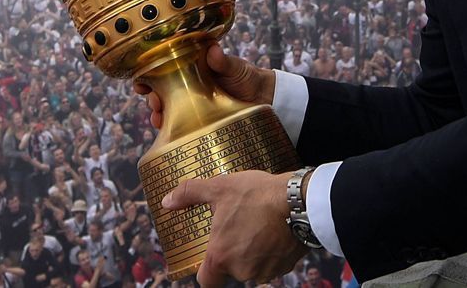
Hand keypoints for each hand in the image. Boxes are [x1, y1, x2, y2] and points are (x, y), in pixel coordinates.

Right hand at [133, 43, 273, 129]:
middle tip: (154, 102)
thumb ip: (223, 61)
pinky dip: (169, 128)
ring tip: (158, 118)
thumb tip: (213, 51)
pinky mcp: (197, 122)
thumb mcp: (235, 68)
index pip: (160, 68)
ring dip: (157, 113)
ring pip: (165, 109)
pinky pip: (178, 125)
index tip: (141, 79)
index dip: (146, 73)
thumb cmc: (248, 78)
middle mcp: (185, 86)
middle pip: (158, 90)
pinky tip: (166, 130)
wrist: (266, 99)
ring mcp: (190, 105)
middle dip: (151, 96)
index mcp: (189, 69)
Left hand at [161, 170, 304, 287]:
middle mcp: (243, 270)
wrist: (299, 202)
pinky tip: (270, 231)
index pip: (206, 281)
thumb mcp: (218, 188)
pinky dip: (269, 252)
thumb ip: (189, 194)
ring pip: (252, 267)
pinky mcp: (285, 267)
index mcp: (221, 256)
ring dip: (251, 252)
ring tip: (253, 226)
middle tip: (233, 229)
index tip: (205, 258)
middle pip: (230, 270)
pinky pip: (271, 264)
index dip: (204, 271)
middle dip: (231, 252)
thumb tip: (168, 201)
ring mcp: (266, 271)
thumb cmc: (257, 195)